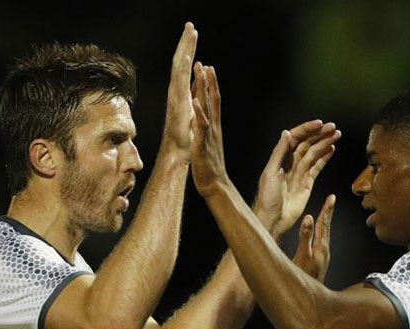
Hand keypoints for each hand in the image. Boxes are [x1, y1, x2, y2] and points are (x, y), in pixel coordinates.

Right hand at [160, 23, 197, 160]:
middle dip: (186, 43)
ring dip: (185, 48)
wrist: (178, 151)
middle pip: (180, 61)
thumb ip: (194, 99)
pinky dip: (184, 67)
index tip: (192, 36)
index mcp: (182, 92)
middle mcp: (177, 90)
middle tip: (190, 25)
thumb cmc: (185, 137)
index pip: (184, 66)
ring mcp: (176, 94)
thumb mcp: (192, 113)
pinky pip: (181, 80)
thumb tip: (197, 90)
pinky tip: (190, 55)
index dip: (188, 51)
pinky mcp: (179, 102)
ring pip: (179, 66)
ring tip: (190, 31)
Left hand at [190, 63, 227, 196]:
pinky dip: (199, 112)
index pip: (214, 102)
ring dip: (205, 90)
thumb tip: (205, 123)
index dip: (211, 85)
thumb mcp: (208, 144)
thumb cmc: (210, 167)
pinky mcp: (203, 143)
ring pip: (208, 107)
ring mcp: (209, 134)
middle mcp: (214, 127)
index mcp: (214, 127)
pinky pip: (202, 126)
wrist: (215, 184)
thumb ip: (208, 132)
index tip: (208, 69)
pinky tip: (195, 101)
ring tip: (202, 74)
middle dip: (208, 81)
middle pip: (213, 100)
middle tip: (204, 64)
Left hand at [254, 121, 340, 237]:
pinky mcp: (307, 182)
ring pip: (314, 153)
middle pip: (307, 143)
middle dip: (320, 134)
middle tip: (333, 127)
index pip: (296, 138)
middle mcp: (290, 162)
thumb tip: (286, 133)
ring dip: (325, 143)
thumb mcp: (270, 173)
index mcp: (280, 158)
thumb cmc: (267, 198)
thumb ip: (279, 152)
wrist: (273, 219)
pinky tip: (331, 148)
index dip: (307, 129)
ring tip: (337, 134)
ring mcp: (299, 172)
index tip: (320, 123)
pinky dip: (324, 157)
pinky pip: (317, 166)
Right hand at [293, 195, 334, 282]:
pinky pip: (321, 241)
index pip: (324, 224)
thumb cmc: (303, 277)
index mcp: (321, 247)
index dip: (327, 210)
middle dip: (328, 213)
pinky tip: (318, 234)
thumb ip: (305, 237)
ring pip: (325, 234)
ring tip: (325, 212)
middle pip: (327, 228)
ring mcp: (323, 257)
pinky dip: (320, 232)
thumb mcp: (302, 256)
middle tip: (331, 200)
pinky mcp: (319, 261)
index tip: (332, 197)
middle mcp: (324, 251)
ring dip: (325, 222)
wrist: (308, 298)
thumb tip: (309, 218)